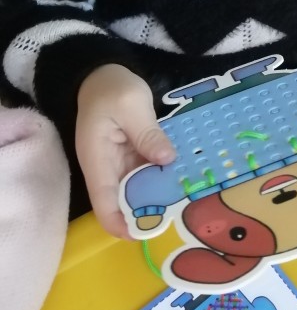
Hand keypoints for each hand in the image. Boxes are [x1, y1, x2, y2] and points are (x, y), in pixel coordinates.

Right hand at [76, 64, 175, 237]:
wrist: (103, 74)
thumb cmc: (112, 88)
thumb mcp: (131, 104)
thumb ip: (148, 133)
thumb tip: (166, 160)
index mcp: (97, 159)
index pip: (103, 202)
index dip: (120, 223)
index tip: (142, 235)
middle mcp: (105, 167)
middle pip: (122, 200)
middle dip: (146, 211)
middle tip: (178, 216)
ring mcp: (118, 162)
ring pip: (136, 188)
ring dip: (157, 195)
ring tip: (186, 201)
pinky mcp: (130, 155)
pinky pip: (145, 173)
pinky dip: (160, 178)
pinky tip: (182, 179)